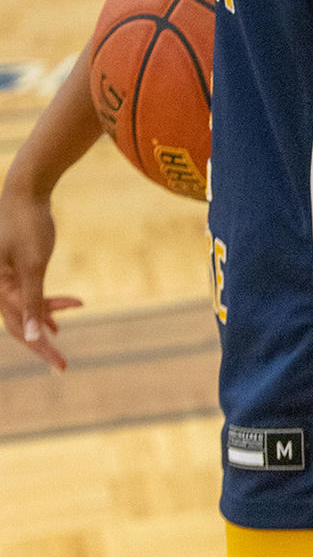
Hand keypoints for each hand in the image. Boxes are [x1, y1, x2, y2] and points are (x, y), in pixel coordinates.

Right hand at [0, 171, 81, 369]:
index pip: (17, 328)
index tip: (61, 366)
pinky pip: (26, 292)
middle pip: (18, 323)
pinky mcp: (13, 267)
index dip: (39, 349)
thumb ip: (31, 300)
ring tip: (61, 334)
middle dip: (41, 342)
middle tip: (63, 365)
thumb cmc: (27, 224)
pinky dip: (44, 302)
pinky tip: (62, 308)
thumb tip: (29, 336)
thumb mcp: (34, 264)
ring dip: (44, 319)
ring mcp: (4, 277)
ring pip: (23, 307)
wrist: (25, 191)